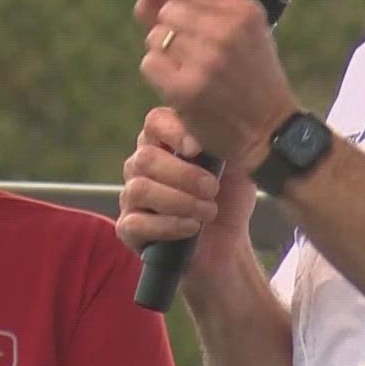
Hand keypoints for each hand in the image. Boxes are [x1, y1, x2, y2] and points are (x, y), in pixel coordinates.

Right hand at [117, 107, 259, 275]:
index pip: (155, 122)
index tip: (198, 149)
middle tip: (212, 189)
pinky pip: (136, 223)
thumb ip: (225, 142)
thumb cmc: (228, 199)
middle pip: (146, 158)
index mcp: (165, 142)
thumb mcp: (236, 166)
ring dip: (180, 201)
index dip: (173, 131)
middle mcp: (142, 166)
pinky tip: (192, 227)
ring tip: (208, 211)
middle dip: (184, 175)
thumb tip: (222, 128)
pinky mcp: (128, 228)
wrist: (228, 243)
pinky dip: (169, 225)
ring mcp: (132, 197)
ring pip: (140, 189)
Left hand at [136, 0, 298, 175]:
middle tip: (183, 52)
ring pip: (156, 38)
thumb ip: (207, 10)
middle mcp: (226, 30)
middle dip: (167, 29)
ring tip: (189, 70)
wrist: (269, 131)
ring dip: (163, 53)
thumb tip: (148, 0)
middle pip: (167, 12)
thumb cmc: (252, 79)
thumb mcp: (247, 32)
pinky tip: (179, 84)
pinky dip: (158, 75)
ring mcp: (206, 60)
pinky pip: (150, 64)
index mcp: (243, 11)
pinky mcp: (187, 88)